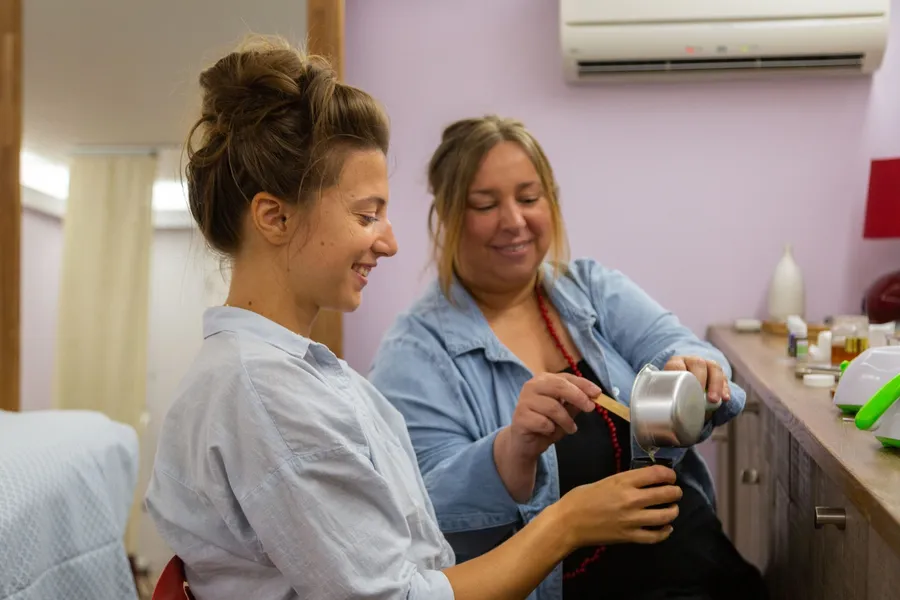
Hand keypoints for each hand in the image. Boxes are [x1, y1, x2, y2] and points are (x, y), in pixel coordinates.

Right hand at [507, 373, 599, 461]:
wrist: (526, 443)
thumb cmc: (546, 424)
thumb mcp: (566, 412)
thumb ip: (576, 402)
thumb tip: (593, 396)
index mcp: (543, 380)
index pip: (566, 378)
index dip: (583, 384)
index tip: (598, 393)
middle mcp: (532, 386)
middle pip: (559, 387)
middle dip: (578, 397)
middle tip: (590, 408)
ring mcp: (524, 401)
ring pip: (553, 407)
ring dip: (566, 420)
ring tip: (570, 428)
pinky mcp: (520, 417)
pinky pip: (543, 422)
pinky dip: (551, 429)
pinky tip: (548, 431)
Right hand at [557, 466, 681, 546]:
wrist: (568, 523)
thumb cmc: (581, 498)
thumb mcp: (604, 481)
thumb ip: (625, 481)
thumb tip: (644, 482)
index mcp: (623, 482)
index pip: (657, 474)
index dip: (669, 474)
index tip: (670, 476)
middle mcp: (631, 499)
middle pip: (666, 494)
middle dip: (675, 492)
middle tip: (675, 492)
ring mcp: (632, 520)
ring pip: (666, 515)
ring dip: (673, 511)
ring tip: (672, 509)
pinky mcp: (630, 536)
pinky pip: (656, 536)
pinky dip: (665, 531)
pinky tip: (666, 527)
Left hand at [664, 355, 730, 404]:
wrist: (688, 388)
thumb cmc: (676, 392)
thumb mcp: (672, 393)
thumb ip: (672, 397)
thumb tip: (670, 413)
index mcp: (675, 363)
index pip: (676, 365)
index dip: (681, 376)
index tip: (683, 390)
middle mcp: (691, 361)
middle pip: (697, 363)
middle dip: (701, 380)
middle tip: (699, 395)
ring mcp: (706, 365)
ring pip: (714, 368)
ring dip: (715, 385)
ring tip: (714, 400)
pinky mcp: (719, 373)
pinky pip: (724, 377)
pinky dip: (725, 389)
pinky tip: (724, 399)